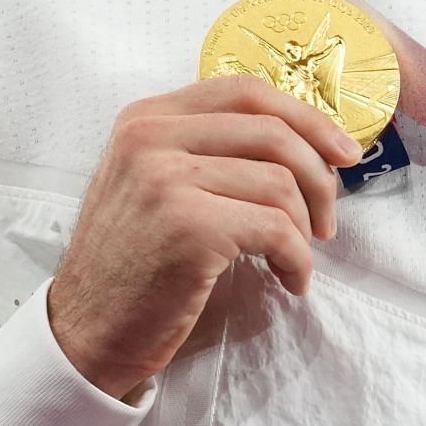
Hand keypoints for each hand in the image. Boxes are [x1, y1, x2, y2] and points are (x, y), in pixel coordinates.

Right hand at [46, 76, 362, 399]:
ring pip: (279, 182)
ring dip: (304, 226)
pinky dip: (297, 258)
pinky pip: (276, 229)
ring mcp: (167, 180)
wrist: (83, 334)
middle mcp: (150, 137)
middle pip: (272, 130)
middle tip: (328, 218)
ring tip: (296, 256)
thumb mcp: (152, 183)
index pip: (245, 91)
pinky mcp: (188, 227)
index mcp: (146, 118)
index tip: (341, 151)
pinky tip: (290, 279)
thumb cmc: (131, 263)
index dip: (306, 117)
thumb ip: (205, 148)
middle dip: (319, 174)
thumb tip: (300, 140)